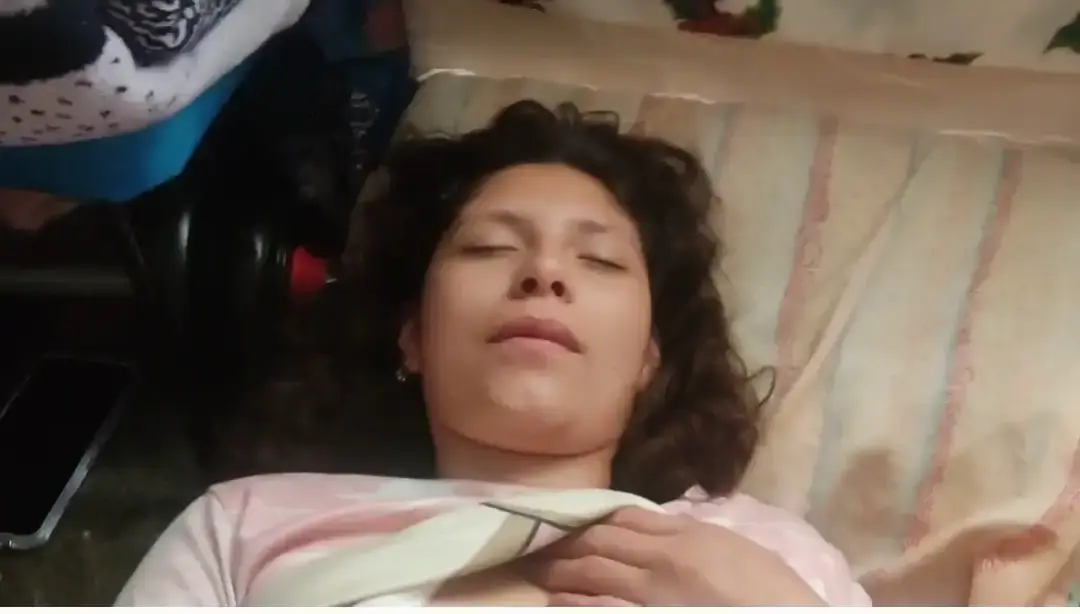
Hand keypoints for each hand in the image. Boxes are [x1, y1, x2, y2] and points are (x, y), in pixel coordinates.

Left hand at [525, 507, 825, 606]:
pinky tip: (557, 602)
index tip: (573, 519)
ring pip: (595, 573)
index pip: (626, 517)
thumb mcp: (735, 548)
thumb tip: (662, 525)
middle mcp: (662, 559)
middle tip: (538, 540)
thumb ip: (694, 533)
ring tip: (537, 569)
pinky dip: (578, 603)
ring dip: (562, 570)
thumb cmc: (770, 590)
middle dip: (568, 540)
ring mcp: (653, 594)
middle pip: (602, 540)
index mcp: (685, 535)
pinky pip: (606, 608)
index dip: (595, 516)